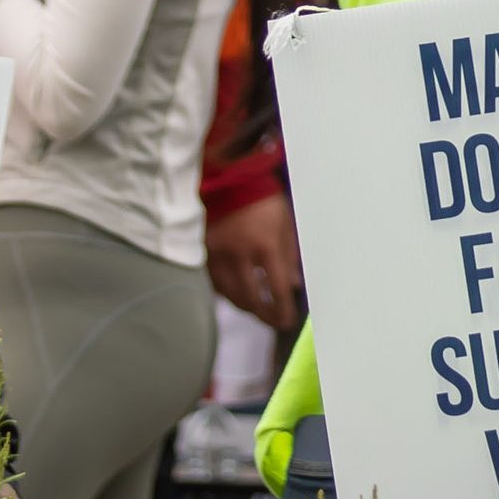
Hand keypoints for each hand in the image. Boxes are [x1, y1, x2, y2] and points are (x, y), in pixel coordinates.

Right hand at [205, 192, 304, 328]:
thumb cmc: (261, 198)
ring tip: (259, 312)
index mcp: (265, 244)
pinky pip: (215, 284)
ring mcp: (219, 254)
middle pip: (252, 298)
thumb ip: (290, 254)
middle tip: (275, 322)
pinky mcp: (203, 252)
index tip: (288, 319)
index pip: (277, 288)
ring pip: (231, 295)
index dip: (284, 308)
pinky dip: (228, 294)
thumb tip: (295, 284)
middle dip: (266, 315)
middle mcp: (240, 253)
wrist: (228, 177)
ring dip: (247, 307)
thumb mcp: (285, 222)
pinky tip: (238, 296)